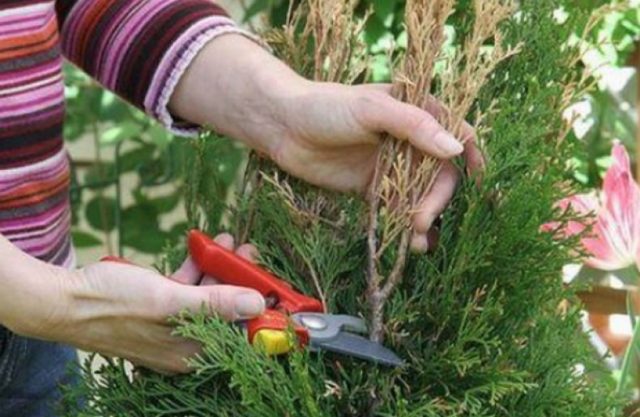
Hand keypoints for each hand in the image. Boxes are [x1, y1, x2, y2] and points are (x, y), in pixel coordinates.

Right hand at [10, 235, 263, 373]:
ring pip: (209, 297)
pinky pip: (188, 289)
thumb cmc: (112, 304)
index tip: (277, 288)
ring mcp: (172, 325)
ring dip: (220, 268)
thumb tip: (257, 304)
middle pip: (228, 313)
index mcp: (191, 352)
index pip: (241, 339)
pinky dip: (197, 268)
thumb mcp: (168, 302)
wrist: (62, 299)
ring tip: (229, 241)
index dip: (263, 314)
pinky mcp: (160, 308)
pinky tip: (203, 247)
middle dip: (242, 281)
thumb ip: (214, 304)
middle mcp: (186, 344)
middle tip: (251, 253)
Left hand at [267, 82, 483, 249]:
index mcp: (416, 111)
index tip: (479, 176)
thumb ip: (414, 126)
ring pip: (421, 195)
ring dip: (425, 218)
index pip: (456, 131)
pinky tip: (409, 243)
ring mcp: (392, 165)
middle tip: (421, 220)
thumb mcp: (371, 109)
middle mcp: (409, 139)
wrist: (282, 126)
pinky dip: (405, 225)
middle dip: (437, 199)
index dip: (471, 153)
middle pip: (440, 172)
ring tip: (417, 243)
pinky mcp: (373, 187)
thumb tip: (456, 149)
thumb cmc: (326, 106)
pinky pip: (397, 207)